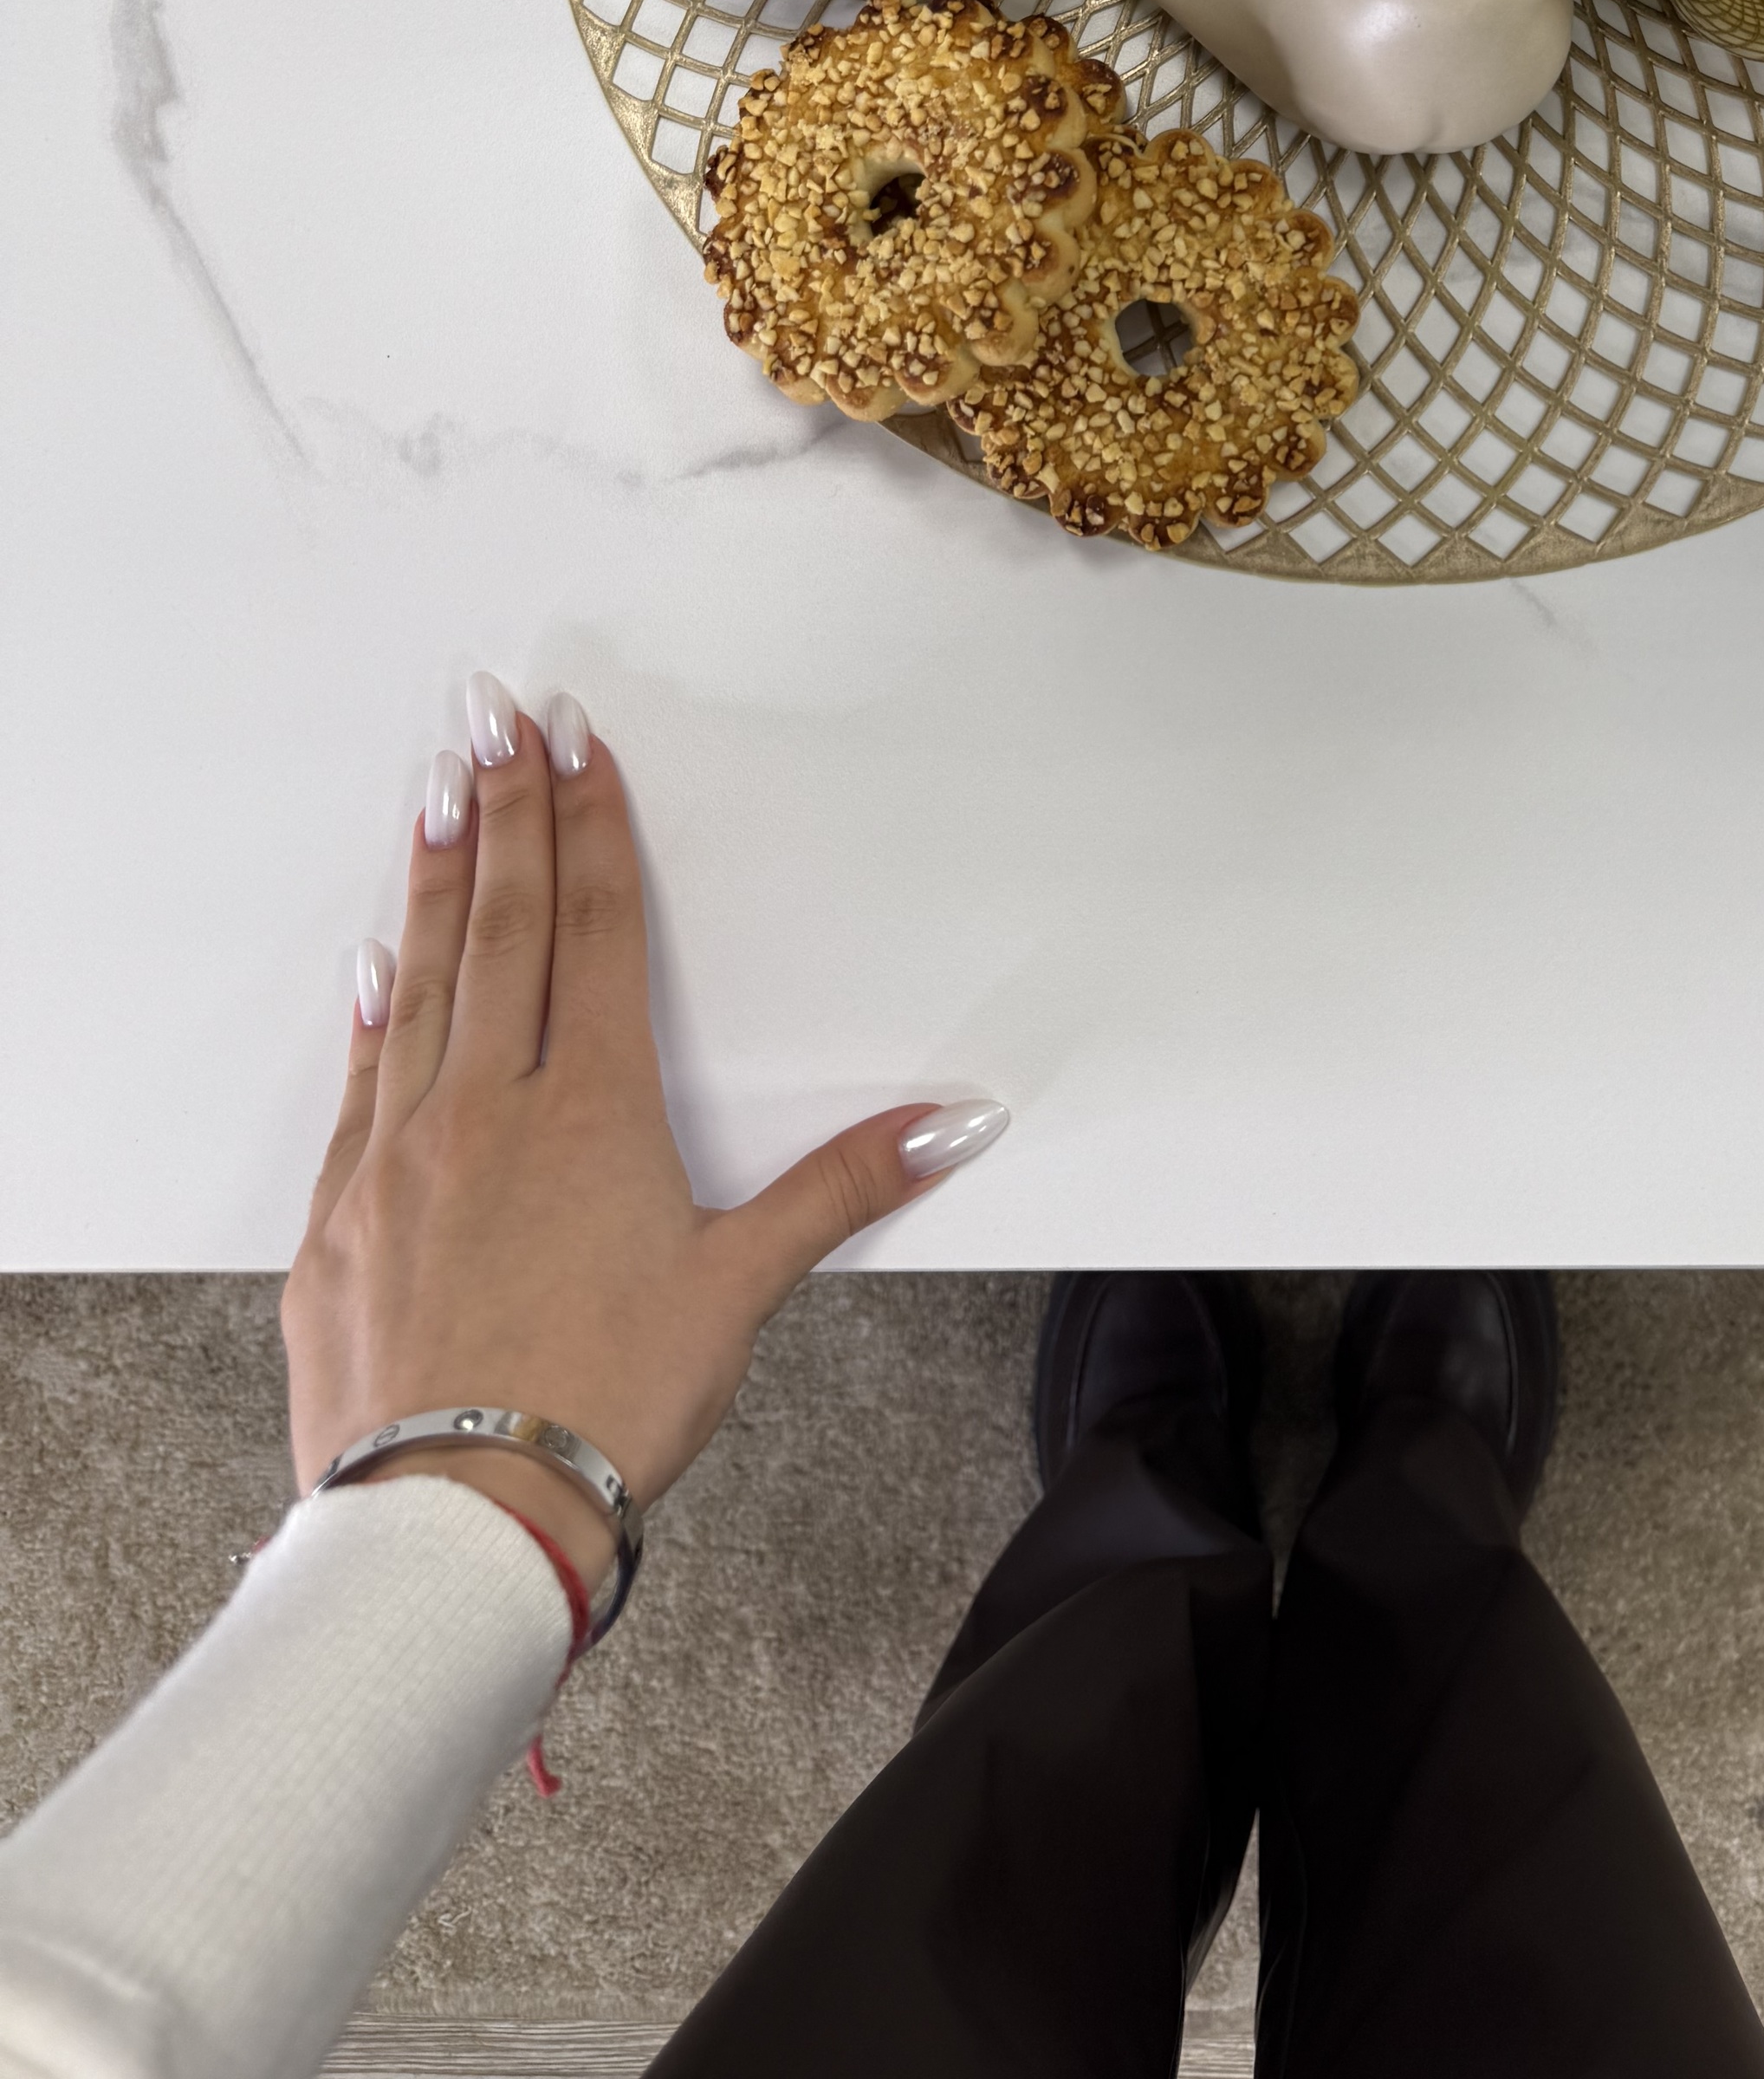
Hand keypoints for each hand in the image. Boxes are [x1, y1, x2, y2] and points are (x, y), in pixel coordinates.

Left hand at [283, 676, 1007, 1596]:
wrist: (455, 1523)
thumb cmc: (607, 1406)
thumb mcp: (739, 1290)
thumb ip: (841, 1188)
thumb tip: (954, 1121)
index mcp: (589, 1108)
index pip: (597, 928)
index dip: (593, 825)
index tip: (576, 739)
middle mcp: (485, 1106)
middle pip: (504, 926)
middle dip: (507, 810)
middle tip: (492, 711)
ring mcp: (398, 1157)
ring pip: (419, 984)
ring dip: (435, 880)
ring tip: (438, 790)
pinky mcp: (338, 1221)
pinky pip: (357, 1082)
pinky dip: (369, 1009)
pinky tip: (372, 962)